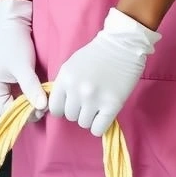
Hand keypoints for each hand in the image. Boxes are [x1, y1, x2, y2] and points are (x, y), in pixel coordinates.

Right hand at [0, 0, 47, 117]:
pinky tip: (36, 95)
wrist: (13, 26)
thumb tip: (42, 107)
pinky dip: (25, 100)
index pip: (6, 112)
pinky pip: (13, 99)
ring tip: (39, 100)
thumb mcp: (24, 66)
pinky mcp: (5, 84)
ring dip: (25, 107)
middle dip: (23, 113)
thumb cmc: (14, 44)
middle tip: (40, 106)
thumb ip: (31, 88)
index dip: (24, 114)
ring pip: (10, 107)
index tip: (41, 109)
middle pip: (6, 113)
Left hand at [48, 8, 160, 136]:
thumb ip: (64, 84)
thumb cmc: (95, 55)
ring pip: (84, 123)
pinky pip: (98, 129)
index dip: (61, 108)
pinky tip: (103, 115)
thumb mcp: (71, 66)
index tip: (69, 105)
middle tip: (86, 102)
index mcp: (65, 77)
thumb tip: (59, 104)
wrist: (121, 47)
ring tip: (96, 106)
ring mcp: (94, 99)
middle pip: (70, 116)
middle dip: (77, 111)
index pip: (54, 107)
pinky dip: (100, 125)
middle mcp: (77, 90)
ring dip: (89, 117)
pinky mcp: (112, 105)